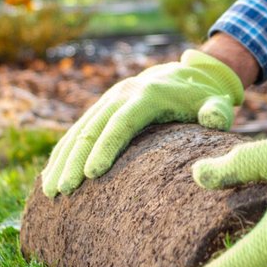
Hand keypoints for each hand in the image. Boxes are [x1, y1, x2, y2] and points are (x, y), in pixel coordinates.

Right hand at [41, 49, 244, 195]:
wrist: (185, 74)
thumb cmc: (203, 98)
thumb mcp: (215, 102)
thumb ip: (217, 111)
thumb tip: (214, 118)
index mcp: (147, 95)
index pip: (122, 124)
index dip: (106, 148)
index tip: (92, 175)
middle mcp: (122, 95)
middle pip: (92, 129)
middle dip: (75, 161)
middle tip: (63, 191)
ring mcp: (108, 101)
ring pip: (78, 131)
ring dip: (62, 161)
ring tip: (50, 191)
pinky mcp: (101, 110)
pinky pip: (76, 132)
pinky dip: (62, 154)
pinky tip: (49, 176)